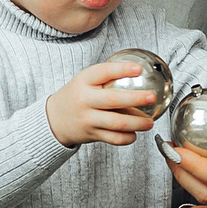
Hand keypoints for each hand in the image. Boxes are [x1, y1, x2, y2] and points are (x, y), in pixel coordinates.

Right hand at [47, 57, 164, 147]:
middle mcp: (85, 100)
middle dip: (136, 98)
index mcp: (84, 81)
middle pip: (113, 100)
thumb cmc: (76, 96)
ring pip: (117, 123)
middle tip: (151, 97)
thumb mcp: (84, 80)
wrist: (54, 119)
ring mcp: (88, 119)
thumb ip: (106, 77)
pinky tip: (135, 134)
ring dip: (137, 123)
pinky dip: (128, 137)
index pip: (103, 72)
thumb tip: (138, 71)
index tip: (139, 69)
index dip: (122, 70)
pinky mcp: (92, 134)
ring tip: (149, 122)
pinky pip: (114, 138)